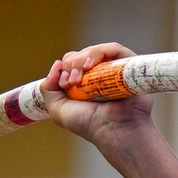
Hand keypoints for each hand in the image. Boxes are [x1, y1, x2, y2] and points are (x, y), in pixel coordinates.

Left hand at [42, 42, 158, 147]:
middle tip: (72, 83)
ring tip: (79, 78)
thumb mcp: (57, 108)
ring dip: (82, 60)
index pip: (71, 62)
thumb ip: (48, 88)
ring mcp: (115, 68)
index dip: (64, 68)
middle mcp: (101, 73)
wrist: (113, 129)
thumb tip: (57, 63)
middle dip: (71, 65)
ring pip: (95, 51)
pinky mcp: (129, 64)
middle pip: (81, 54)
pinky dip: (99, 52)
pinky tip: (90, 66)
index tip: (64, 84)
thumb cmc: (89, 123)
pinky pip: (114, 49)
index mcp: (85, 82)